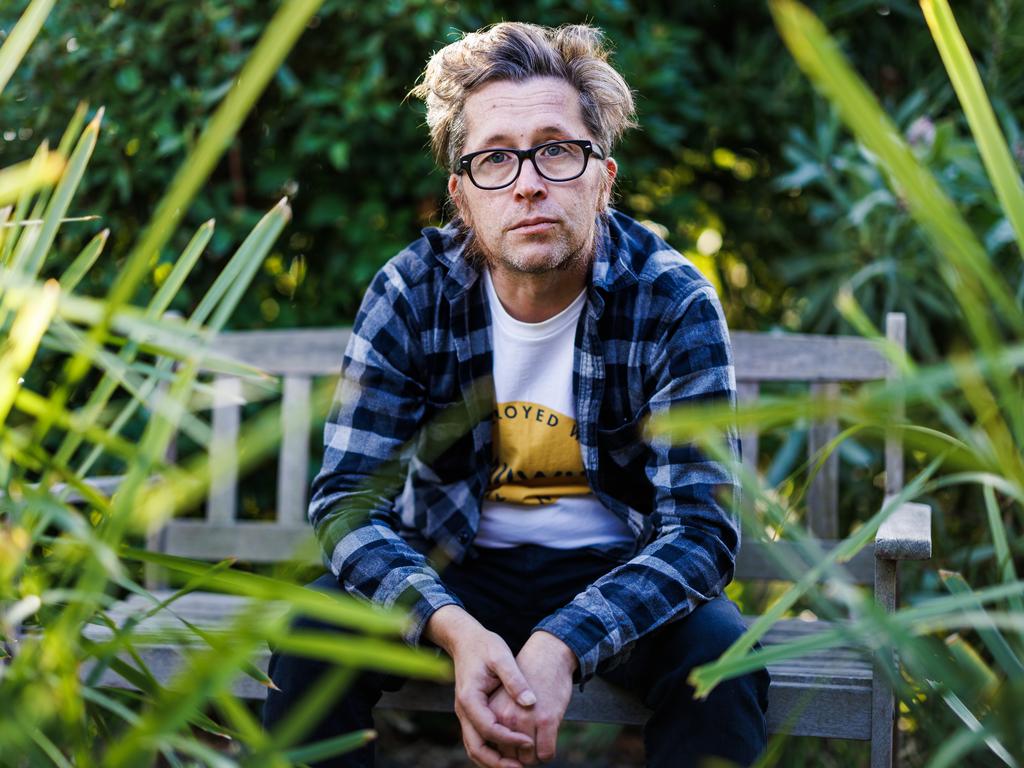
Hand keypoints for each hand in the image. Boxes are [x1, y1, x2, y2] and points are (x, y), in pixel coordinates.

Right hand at [424, 606, 536, 767]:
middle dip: (498, 763)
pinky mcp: (472, 714)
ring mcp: (466, 714)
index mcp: (470, 698)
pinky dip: (492, 752)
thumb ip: (515, 680)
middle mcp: (463, 711)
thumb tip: (531, 703)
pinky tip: (510, 753)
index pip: (489, 729)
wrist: (465, 639)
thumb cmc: (485, 645)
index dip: (510, 738)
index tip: (530, 741)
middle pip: (476, 748)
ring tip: (518, 766)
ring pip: (475, 748)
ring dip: (494, 762)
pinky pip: (478, 740)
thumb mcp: (502, 656)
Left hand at [488, 631, 576, 764]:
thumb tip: (499, 752)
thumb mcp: (503, 695)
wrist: (548, 654)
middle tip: (527, 744)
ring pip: (529, 759)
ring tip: (537, 742)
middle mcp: (507, 717)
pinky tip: (549, 740)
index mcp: (493, 711)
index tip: (513, 754)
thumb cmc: (527, 676)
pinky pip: (546, 753)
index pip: (490, 749)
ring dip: (534, 756)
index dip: (502, 757)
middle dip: (519, 756)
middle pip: (510, 758)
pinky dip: (548, 753)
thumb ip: (497, 719)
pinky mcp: (547, 719)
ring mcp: (527, 719)